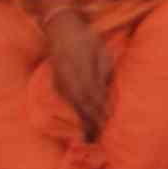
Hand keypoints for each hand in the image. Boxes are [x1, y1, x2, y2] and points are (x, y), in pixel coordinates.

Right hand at [38, 7, 109, 136]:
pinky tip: (84, 124)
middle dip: (93, 120)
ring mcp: (61, 84)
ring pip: (74, 106)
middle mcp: (68, 80)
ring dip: (84, 121)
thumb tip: (107, 90)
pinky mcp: (58, 86)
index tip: (109, 119)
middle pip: (82, 104)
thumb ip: (103, 71)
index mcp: (80, 70)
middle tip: (104, 134)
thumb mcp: (99, 51)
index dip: (100, 108)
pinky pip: (69, 103)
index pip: (91, 94)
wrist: (61, 32)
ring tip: (94, 136)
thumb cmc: (87, 40)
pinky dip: (77, 114)